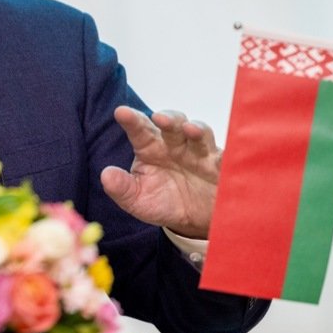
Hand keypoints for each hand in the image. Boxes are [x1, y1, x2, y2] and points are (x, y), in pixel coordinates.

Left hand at [100, 106, 220, 238]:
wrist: (193, 220)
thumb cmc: (163, 201)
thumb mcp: (137, 200)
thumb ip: (122, 188)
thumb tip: (106, 176)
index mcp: (150, 148)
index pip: (140, 130)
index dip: (132, 120)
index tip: (121, 112)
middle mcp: (175, 145)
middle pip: (172, 124)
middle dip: (168, 119)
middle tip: (159, 118)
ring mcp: (200, 153)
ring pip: (200, 134)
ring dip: (196, 130)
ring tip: (190, 129)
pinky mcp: (221, 167)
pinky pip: (225, 158)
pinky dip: (227, 154)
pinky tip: (223, 156)